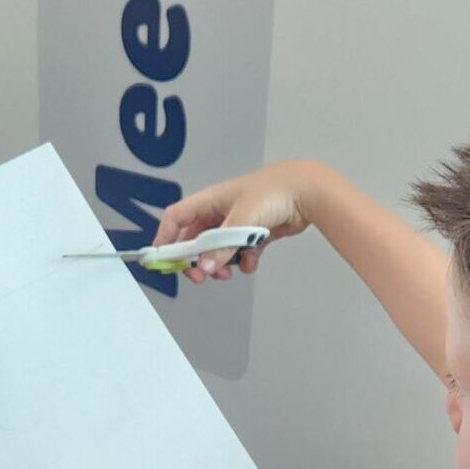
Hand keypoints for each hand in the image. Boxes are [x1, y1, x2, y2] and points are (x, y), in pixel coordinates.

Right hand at [151, 159, 323, 283]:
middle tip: (199, 277)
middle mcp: (220, 213)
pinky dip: (242, 262)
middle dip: (195, 260)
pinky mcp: (255, 235)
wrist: (307, 191)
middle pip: (195, 241)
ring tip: (228, 273)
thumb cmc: (272, 193)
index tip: (162, 260)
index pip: (176, 219)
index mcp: (209, 202)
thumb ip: (222, 246)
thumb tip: (205, 267)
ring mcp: (237, 224)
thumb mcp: (242, 220)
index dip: (165, 238)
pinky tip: (251, 262)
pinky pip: (240, 254)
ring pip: (218, 251)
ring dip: (219, 265)